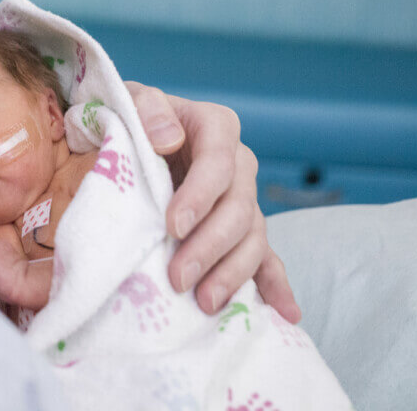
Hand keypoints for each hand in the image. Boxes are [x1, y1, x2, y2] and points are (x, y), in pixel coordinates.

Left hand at [126, 82, 300, 322]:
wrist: (132, 140)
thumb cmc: (131, 120)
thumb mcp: (131, 102)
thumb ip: (147, 108)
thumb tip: (168, 139)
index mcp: (215, 127)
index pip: (218, 162)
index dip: (200, 196)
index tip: (173, 226)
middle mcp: (238, 163)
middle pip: (238, 208)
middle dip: (210, 246)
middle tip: (179, 278)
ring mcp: (243, 198)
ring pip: (252, 238)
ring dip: (232, 272)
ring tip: (205, 303)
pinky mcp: (241, 229)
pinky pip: (266, 258)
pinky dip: (277, 285)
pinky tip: (286, 313)